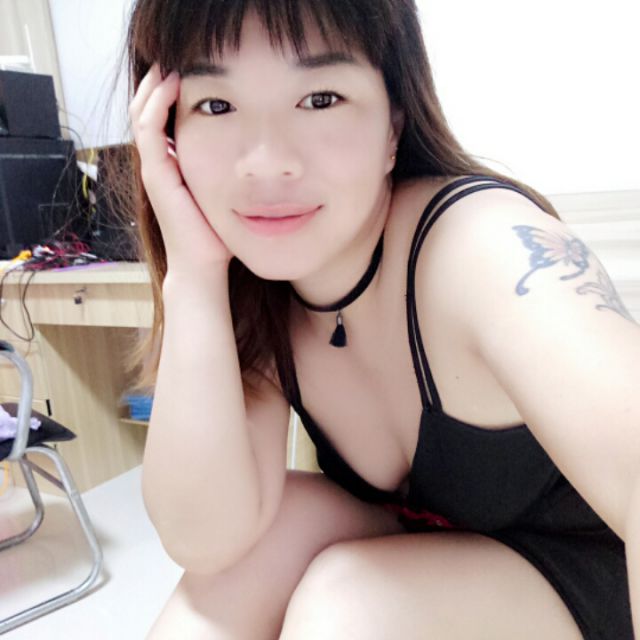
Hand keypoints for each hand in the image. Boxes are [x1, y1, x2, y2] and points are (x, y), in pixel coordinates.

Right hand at [129, 64, 233, 273]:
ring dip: (153, 87)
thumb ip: (223, 173)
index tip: (187, 74)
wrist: (202, 265)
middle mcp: (158, 166)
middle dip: (156, 85)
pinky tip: (173, 86)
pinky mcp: (157, 176)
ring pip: (141, 116)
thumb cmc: (214, 235)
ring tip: (168, 65)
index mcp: (170, 168)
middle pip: (145, 113)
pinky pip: (149, 131)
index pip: (160, 121)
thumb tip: (249, 156)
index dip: (167, 96)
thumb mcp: (220, 195)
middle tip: (172, 60)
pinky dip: (157, 105)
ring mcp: (154, 170)